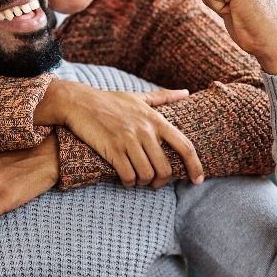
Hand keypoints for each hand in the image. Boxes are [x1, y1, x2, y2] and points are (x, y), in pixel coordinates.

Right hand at [38, 80, 204, 186]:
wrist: (79, 101)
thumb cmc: (110, 100)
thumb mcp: (139, 97)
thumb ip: (164, 97)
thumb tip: (186, 92)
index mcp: (156, 120)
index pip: (185, 146)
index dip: (195, 166)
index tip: (197, 180)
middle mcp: (145, 130)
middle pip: (165, 168)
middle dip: (161, 181)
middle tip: (154, 183)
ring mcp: (128, 140)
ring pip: (147, 174)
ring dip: (144, 182)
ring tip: (138, 180)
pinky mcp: (112, 148)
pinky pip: (128, 175)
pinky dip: (129, 182)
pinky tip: (126, 179)